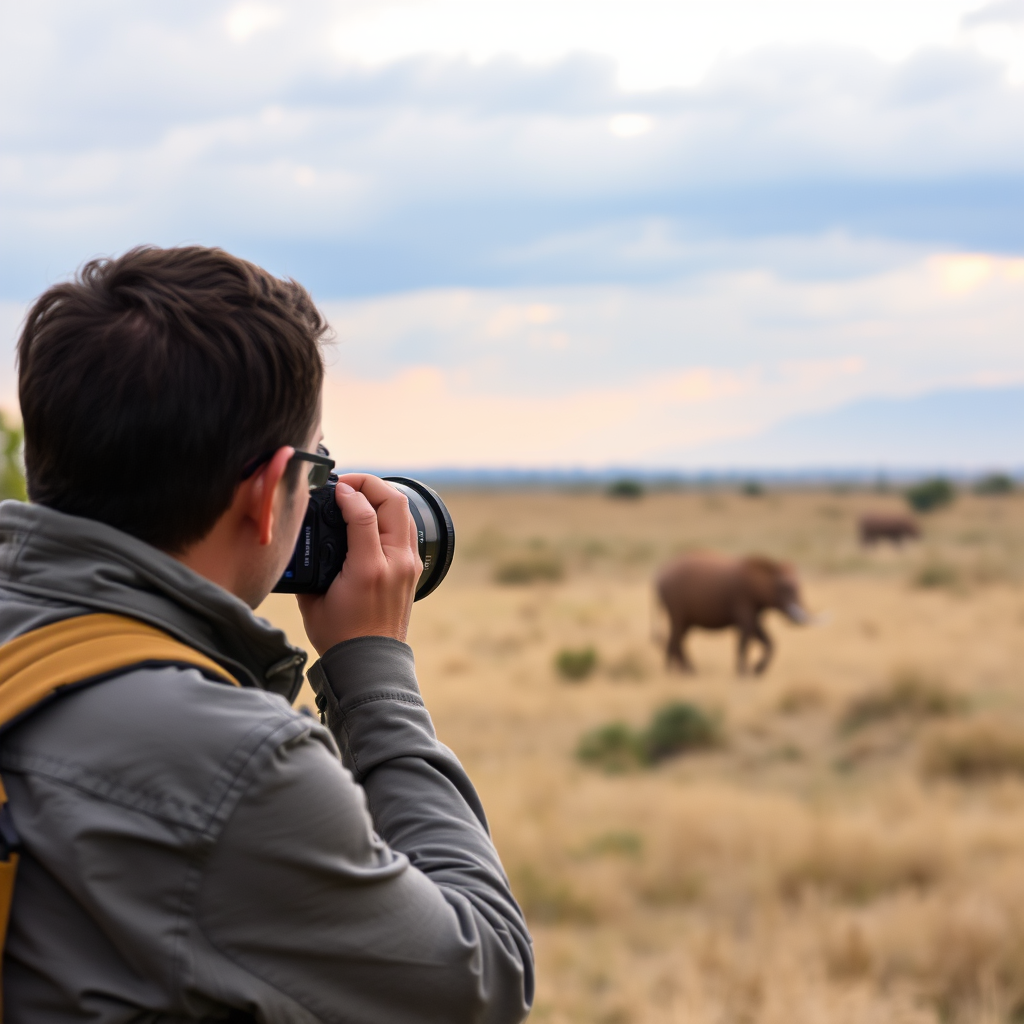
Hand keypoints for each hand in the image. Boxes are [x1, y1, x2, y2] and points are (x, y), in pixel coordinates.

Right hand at [297, 474, 421, 654]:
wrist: (369, 662)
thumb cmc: (339, 634)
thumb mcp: (314, 597)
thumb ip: (311, 560)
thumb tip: (307, 530)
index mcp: (369, 570)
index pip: (365, 514)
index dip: (348, 493)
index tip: (334, 489)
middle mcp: (396, 563)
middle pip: (395, 503)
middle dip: (370, 484)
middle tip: (348, 484)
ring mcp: (409, 565)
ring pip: (405, 512)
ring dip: (383, 497)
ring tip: (358, 495)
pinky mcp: (413, 569)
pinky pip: (408, 528)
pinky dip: (391, 514)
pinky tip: (371, 515)